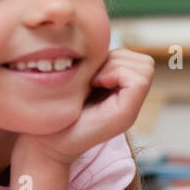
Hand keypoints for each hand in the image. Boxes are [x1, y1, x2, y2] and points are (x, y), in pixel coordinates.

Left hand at [17, 48, 154, 164]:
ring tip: (92, 82)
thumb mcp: (79, 81)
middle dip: (118, 60)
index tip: (91, 73)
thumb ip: (96, 67)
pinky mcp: (126, 115)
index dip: (117, 57)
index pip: (139, 60)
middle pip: (145, 62)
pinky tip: (95, 85)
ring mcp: (130, 110)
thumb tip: (102, 45)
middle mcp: (130, 103)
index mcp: (120, 94)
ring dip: (116, 66)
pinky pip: (138, 79)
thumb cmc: (53, 113)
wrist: (44, 144)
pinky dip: (116, 74)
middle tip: (93, 77)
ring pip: (144, 67)